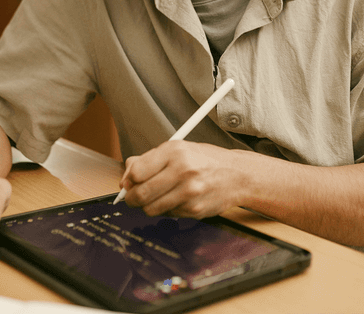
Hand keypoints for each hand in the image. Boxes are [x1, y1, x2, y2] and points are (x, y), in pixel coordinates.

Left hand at [120, 142, 243, 218]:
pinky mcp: (194, 210)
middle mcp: (182, 171)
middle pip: (141, 194)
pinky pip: (167, 215)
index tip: (128, 183)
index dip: (128, 180)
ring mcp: (189, 192)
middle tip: (133, 197)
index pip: (137, 172)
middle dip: (132, 198)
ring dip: (148, 206)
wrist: (237, 175)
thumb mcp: (178, 149)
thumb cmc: (205, 160)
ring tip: (156, 197)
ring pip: (151, 209)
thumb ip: (149, 160)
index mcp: (174, 151)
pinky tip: (175, 200)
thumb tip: (126, 176)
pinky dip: (166, 210)